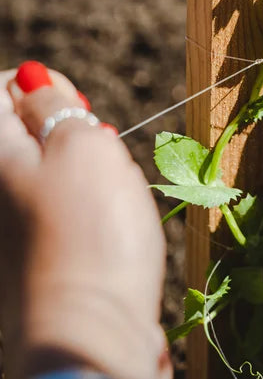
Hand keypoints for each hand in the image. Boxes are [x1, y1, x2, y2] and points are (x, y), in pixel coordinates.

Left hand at [0, 62, 170, 378]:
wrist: (91, 331)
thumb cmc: (92, 231)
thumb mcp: (82, 144)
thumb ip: (54, 101)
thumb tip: (29, 77)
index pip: (0, 89)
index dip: (41, 85)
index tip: (74, 104)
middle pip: (28, 128)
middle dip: (69, 128)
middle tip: (96, 152)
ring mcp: (13, 219)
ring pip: (51, 164)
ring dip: (84, 165)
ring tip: (106, 191)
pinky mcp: (35, 247)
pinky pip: (60, 200)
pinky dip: (85, 198)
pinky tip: (105, 218)